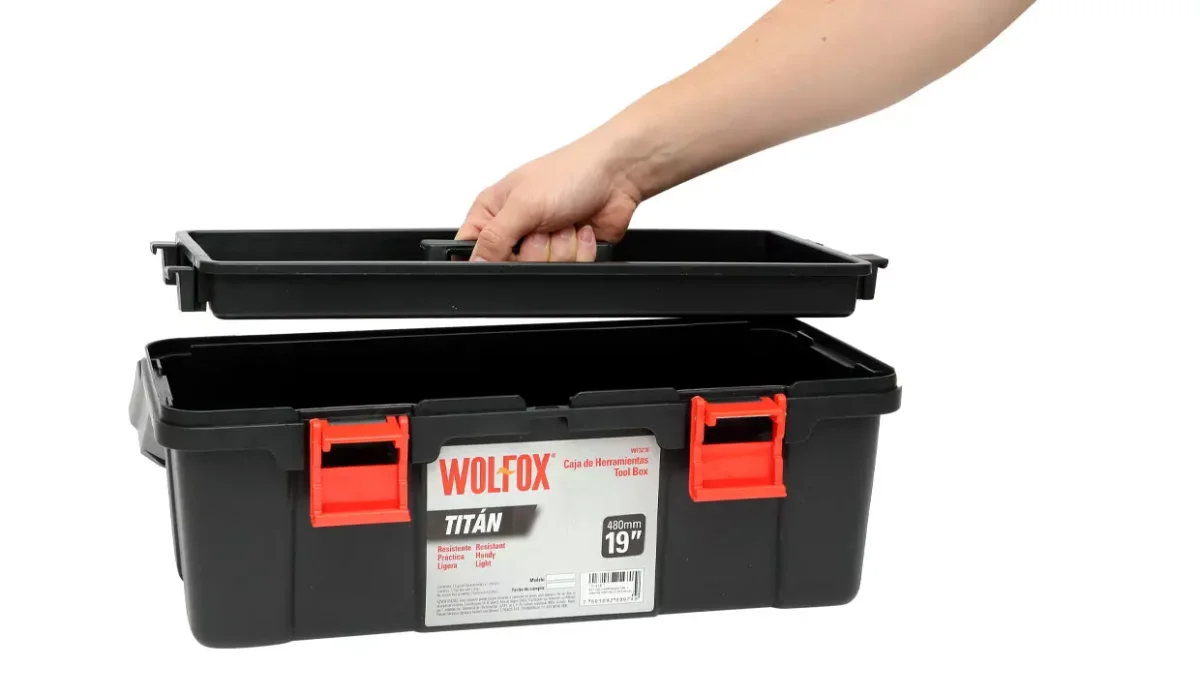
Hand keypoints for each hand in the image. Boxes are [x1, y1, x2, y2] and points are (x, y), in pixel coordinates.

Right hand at [455, 139, 640, 261]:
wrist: (617, 174)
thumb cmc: (570, 172)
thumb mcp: (523, 203)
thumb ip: (494, 237)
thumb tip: (475, 263)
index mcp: (494, 210)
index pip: (472, 249)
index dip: (487, 257)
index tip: (507, 247)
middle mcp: (518, 227)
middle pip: (512, 267)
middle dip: (535, 249)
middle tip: (544, 225)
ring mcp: (545, 241)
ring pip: (543, 269)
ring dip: (561, 247)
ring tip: (566, 221)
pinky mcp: (570, 252)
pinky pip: (570, 270)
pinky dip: (581, 251)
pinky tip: (581, 229)